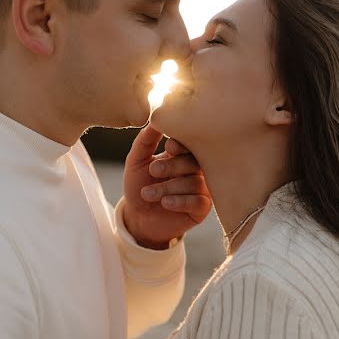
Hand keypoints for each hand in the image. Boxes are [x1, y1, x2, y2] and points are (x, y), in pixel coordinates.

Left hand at [121, 125, 211, 248]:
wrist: (137, 218)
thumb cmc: (138, 186)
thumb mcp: (136, 161)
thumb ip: (145, 140)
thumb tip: (155, 119)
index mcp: (182, 154)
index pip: (191, 143)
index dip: (182, 144)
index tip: (168, 148)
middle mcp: (195, 169)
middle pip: (194, 161)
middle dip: (172, 166)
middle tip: (153, 171)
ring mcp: (201, 188)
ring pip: (194, 182)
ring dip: (168, 187)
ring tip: (148, 194)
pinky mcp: (202, 208)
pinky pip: (199, 201)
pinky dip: (180, 201)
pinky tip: (165, 203)